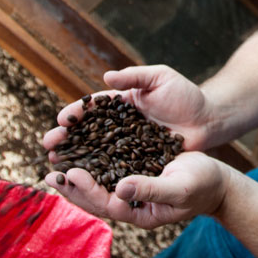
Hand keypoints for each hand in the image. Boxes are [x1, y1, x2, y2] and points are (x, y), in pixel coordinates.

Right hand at [42, 65, 211, 159]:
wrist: (209, 120)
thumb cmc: (186, 95)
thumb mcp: (161, 78)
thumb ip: (135, 76)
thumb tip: (107, 77)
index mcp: (122, 103)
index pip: (93, 108)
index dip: (76, 113)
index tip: (62, 120)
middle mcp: (120, 125)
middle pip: (88, 131)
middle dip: (67, 138)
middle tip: (48, 145)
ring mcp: (128, 145)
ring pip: (95, 152)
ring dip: (75, 158)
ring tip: (55, 163)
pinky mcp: (139, 162)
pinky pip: (115, 168)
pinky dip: (97, 173)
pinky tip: (83, 181)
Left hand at [45, 151, 229, 228]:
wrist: (216, 178)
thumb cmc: (202, 184)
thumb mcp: (180, 187)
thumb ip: (152, 189)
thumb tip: (121, 189)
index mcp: (140, 211)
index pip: (106, 204)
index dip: (87, 190)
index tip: (71, 173)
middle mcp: (131, 202)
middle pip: (95, 198)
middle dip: (72, 186)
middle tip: (49, 174)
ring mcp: (131, 188)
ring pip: (98, 184)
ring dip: (77, 173)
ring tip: (56, 163)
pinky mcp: (134, 172)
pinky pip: (107, 169)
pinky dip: (92, 159)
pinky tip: (80, 148)